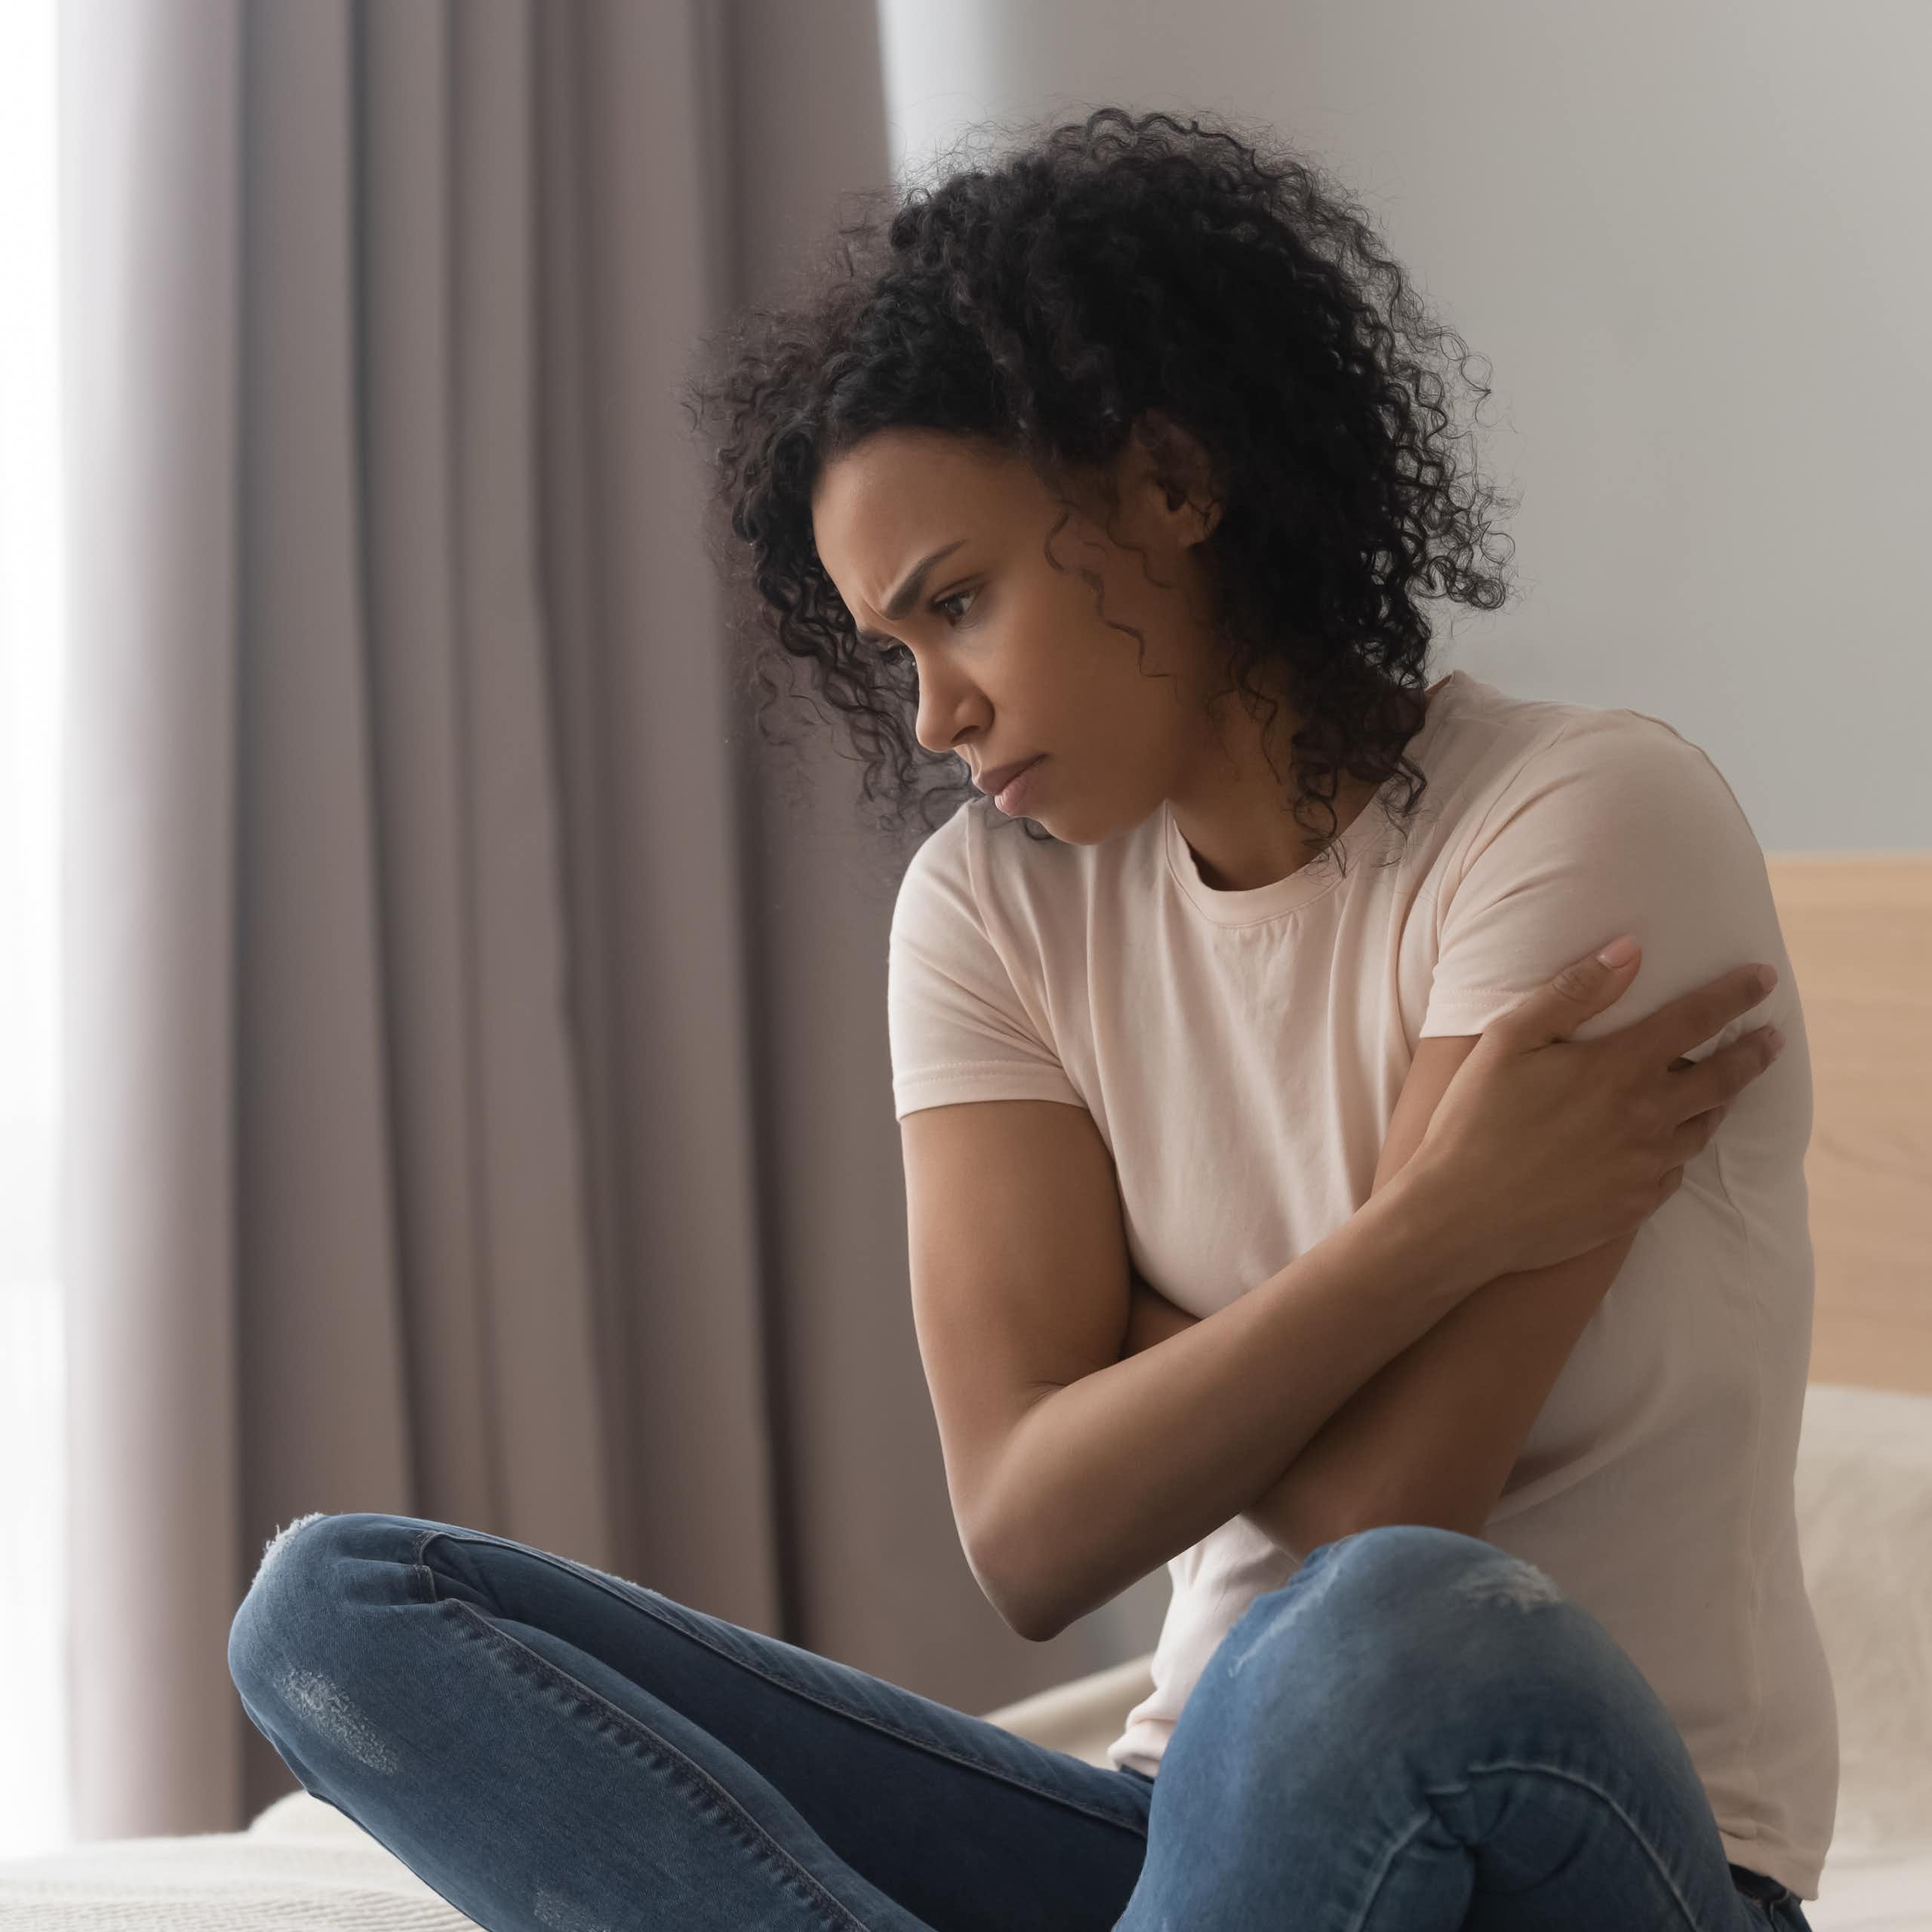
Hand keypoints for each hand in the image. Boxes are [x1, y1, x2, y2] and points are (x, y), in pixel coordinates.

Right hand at [1406, 939, 1784, 1276]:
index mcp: (1618, 1070)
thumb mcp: (1508, 1041)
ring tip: (1724, 1089)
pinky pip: (1674, 1171)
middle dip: (1753, 1052)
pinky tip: (1666, 1144)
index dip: (1735, 994)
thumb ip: (1572, 993)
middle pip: (1723, 1078)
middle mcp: (1645, 1118)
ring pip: (1703, 1128)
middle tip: (1771, 1038)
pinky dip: (1678, 1149)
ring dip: (1720, 1102)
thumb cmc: (1474, 1120)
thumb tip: (1629, 950)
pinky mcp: (1635, 1207)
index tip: (1764, 977)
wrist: (1461, 1217)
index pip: (1696, 1019)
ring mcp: (1645, 1167)